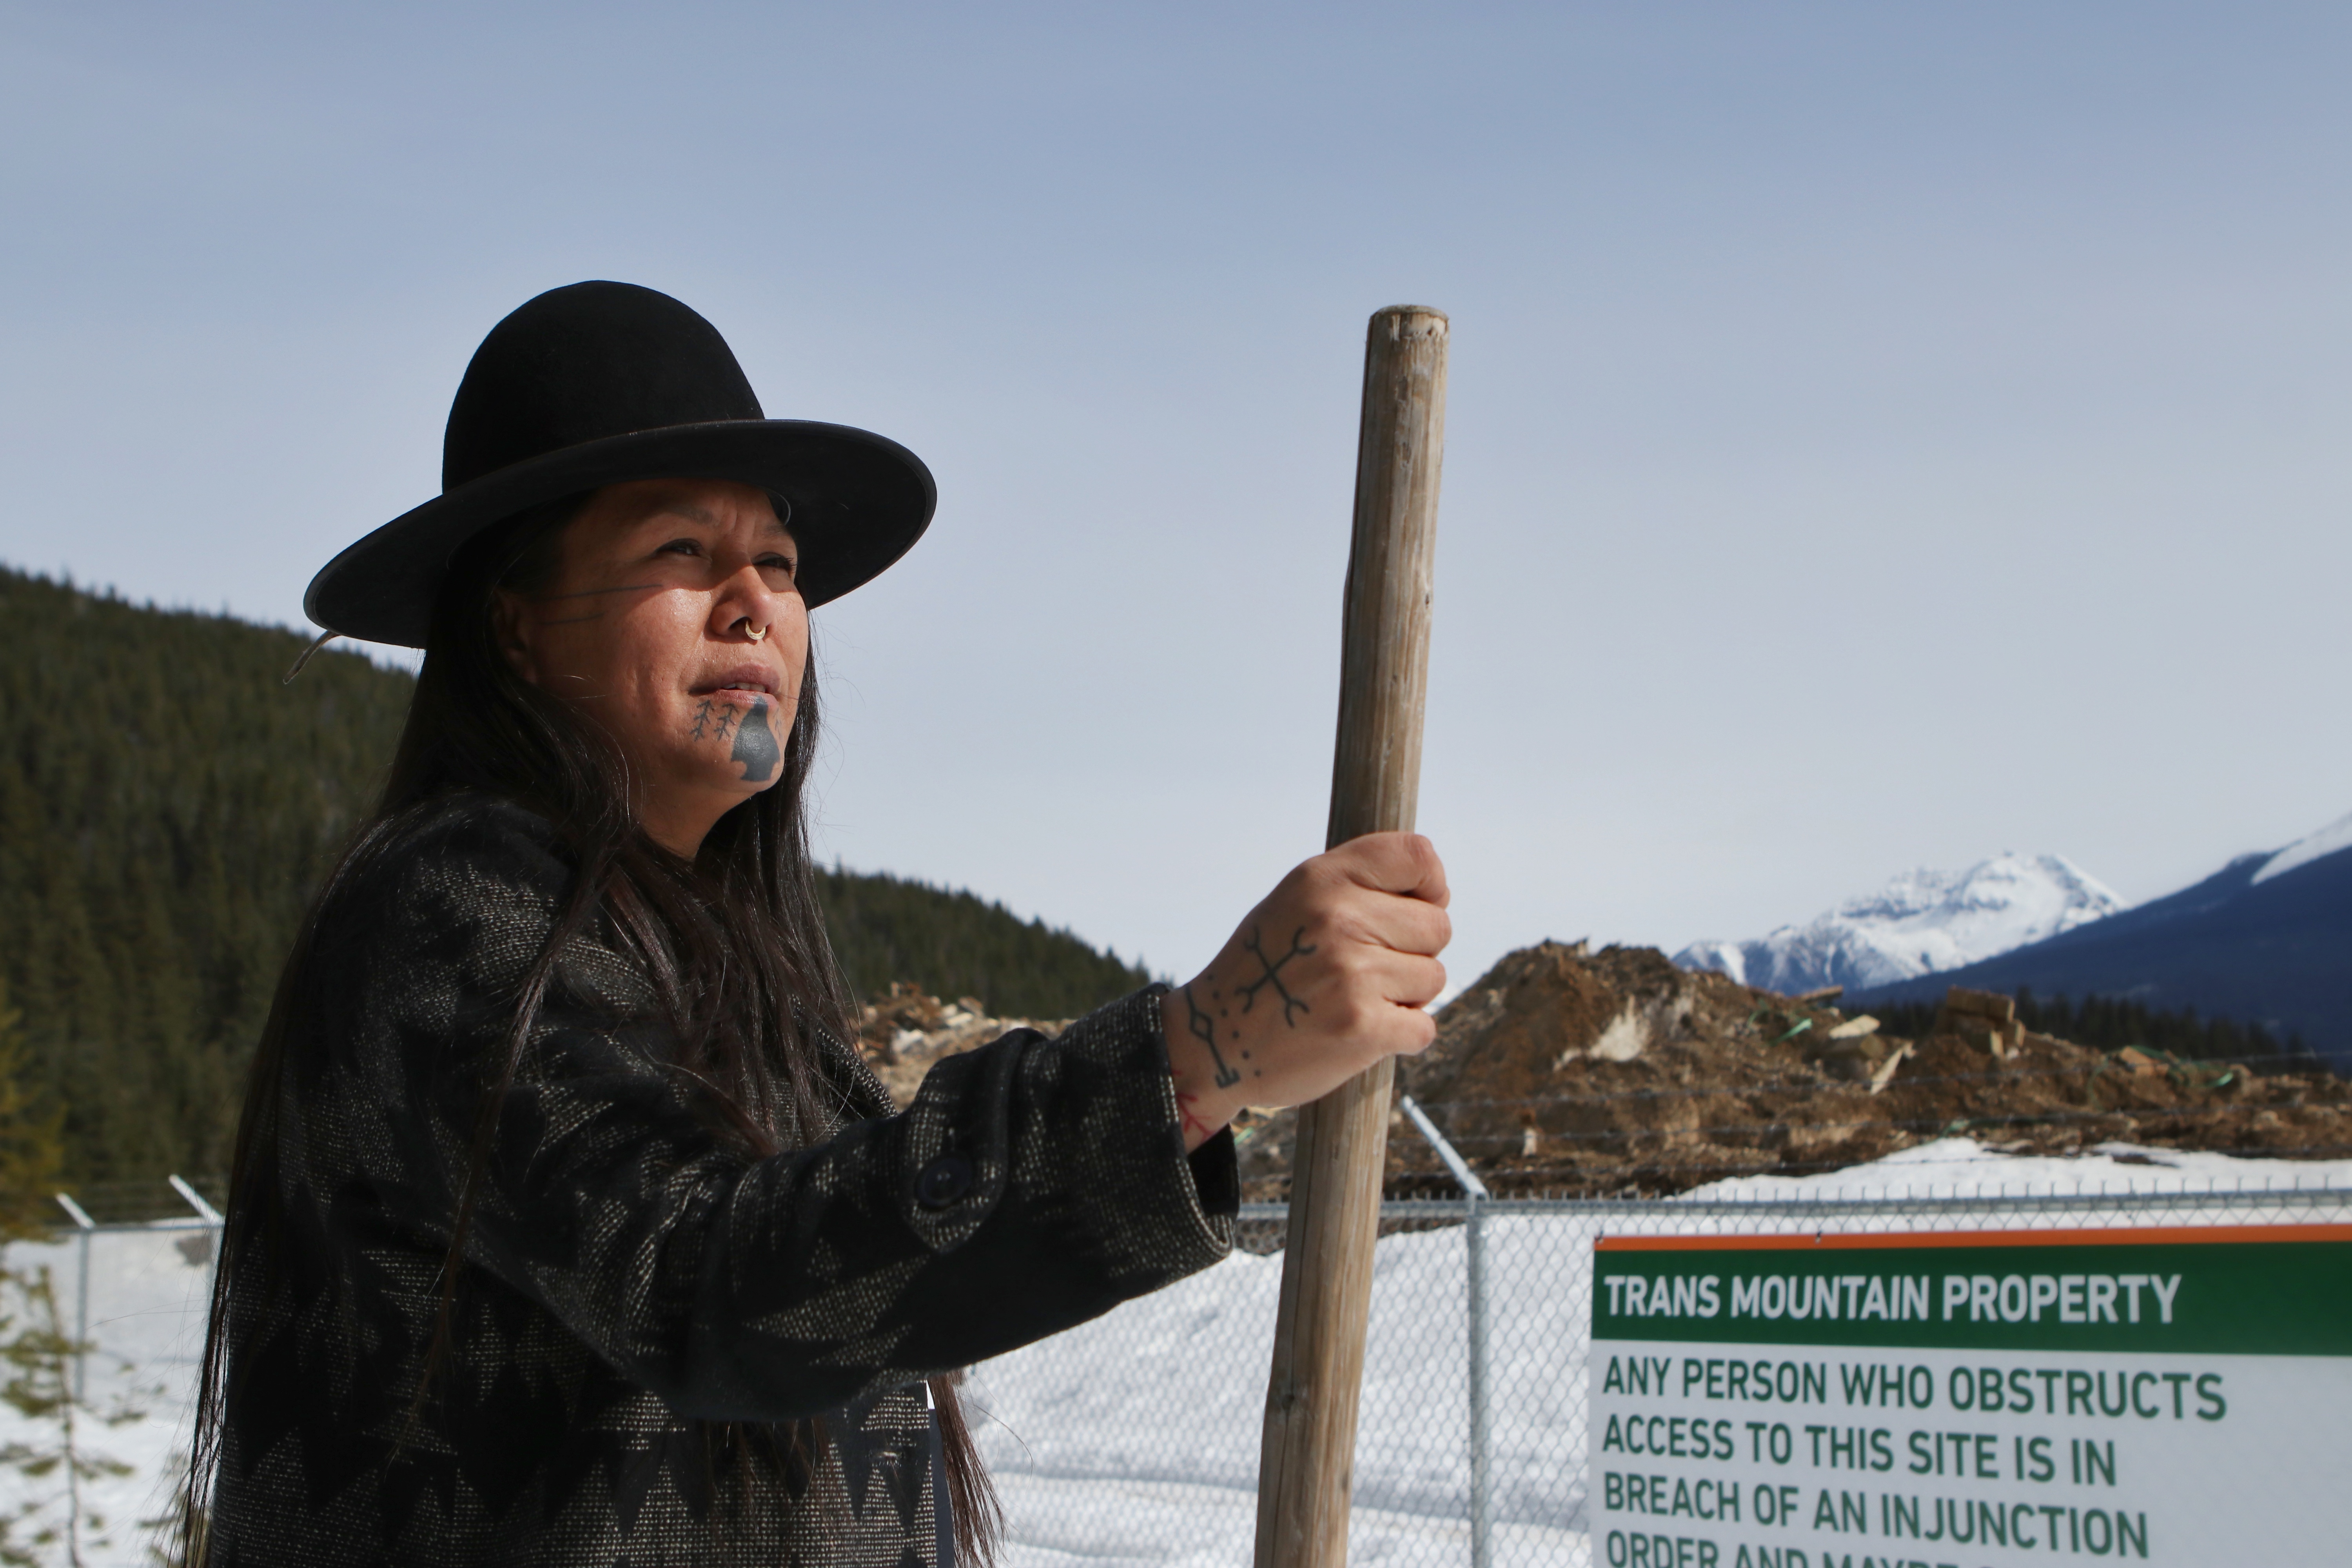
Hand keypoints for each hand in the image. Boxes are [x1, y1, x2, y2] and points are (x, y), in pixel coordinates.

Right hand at [1161, 833, 1449, 1150]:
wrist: (1214, 1041)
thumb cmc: (1263, 969)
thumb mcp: (1294, 902)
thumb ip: (1354, 886)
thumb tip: (1434, 895)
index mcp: (1321, 880)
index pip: (1416, 856)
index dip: (1430, 886)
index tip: (1416, 907)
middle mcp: (1338, 920)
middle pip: (1437, 926)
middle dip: (1414, 951)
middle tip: (1368, 968)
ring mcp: (1352, 974)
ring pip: (1433, 977)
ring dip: (1406, 995)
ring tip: (1356, 999)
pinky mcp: (1363, 1028)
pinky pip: (1423, 1026)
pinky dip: (1402, 1035)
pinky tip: (1361, 1031)